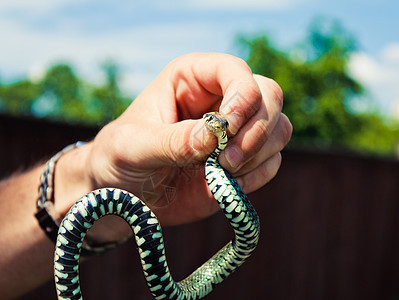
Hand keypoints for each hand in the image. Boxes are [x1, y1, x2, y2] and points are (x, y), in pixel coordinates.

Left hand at [56, 53, 291, 228]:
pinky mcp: (243, 162)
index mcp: (193, 79)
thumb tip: (213, 137)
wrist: (125, 196)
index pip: (236, 71)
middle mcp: (221, 100)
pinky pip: (273, 163)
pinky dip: (256, 176)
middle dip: (256, 130)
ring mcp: (236, 132)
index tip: (227, 128)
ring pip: (279, 129)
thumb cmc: (119, 159)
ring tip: (220, 173)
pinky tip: (224, 185)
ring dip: (257, 155)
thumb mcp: (132, 147)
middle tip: (225, 160)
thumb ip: (170, 141)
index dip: (242, 96)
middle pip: (270, 96)